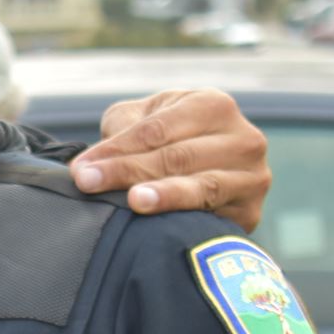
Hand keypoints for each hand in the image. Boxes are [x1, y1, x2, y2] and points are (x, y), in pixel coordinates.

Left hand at [73, 89, 272, 232]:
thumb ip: (122, 129)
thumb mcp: (145, 119)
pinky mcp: (250, 213)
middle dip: (127, 171)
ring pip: (202, 187)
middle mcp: (242, 138)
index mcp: (213, 106)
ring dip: (164, 195)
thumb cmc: (169, 139)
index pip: (157, 129)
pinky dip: (185, 222)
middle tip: (88, 183)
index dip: (117, 149)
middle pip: (177, 157)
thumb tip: (92, 162)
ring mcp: (251, 177)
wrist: (211, 173)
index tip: (82, 168)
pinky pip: (215, 220)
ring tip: (133, 201)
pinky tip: (160, 227)